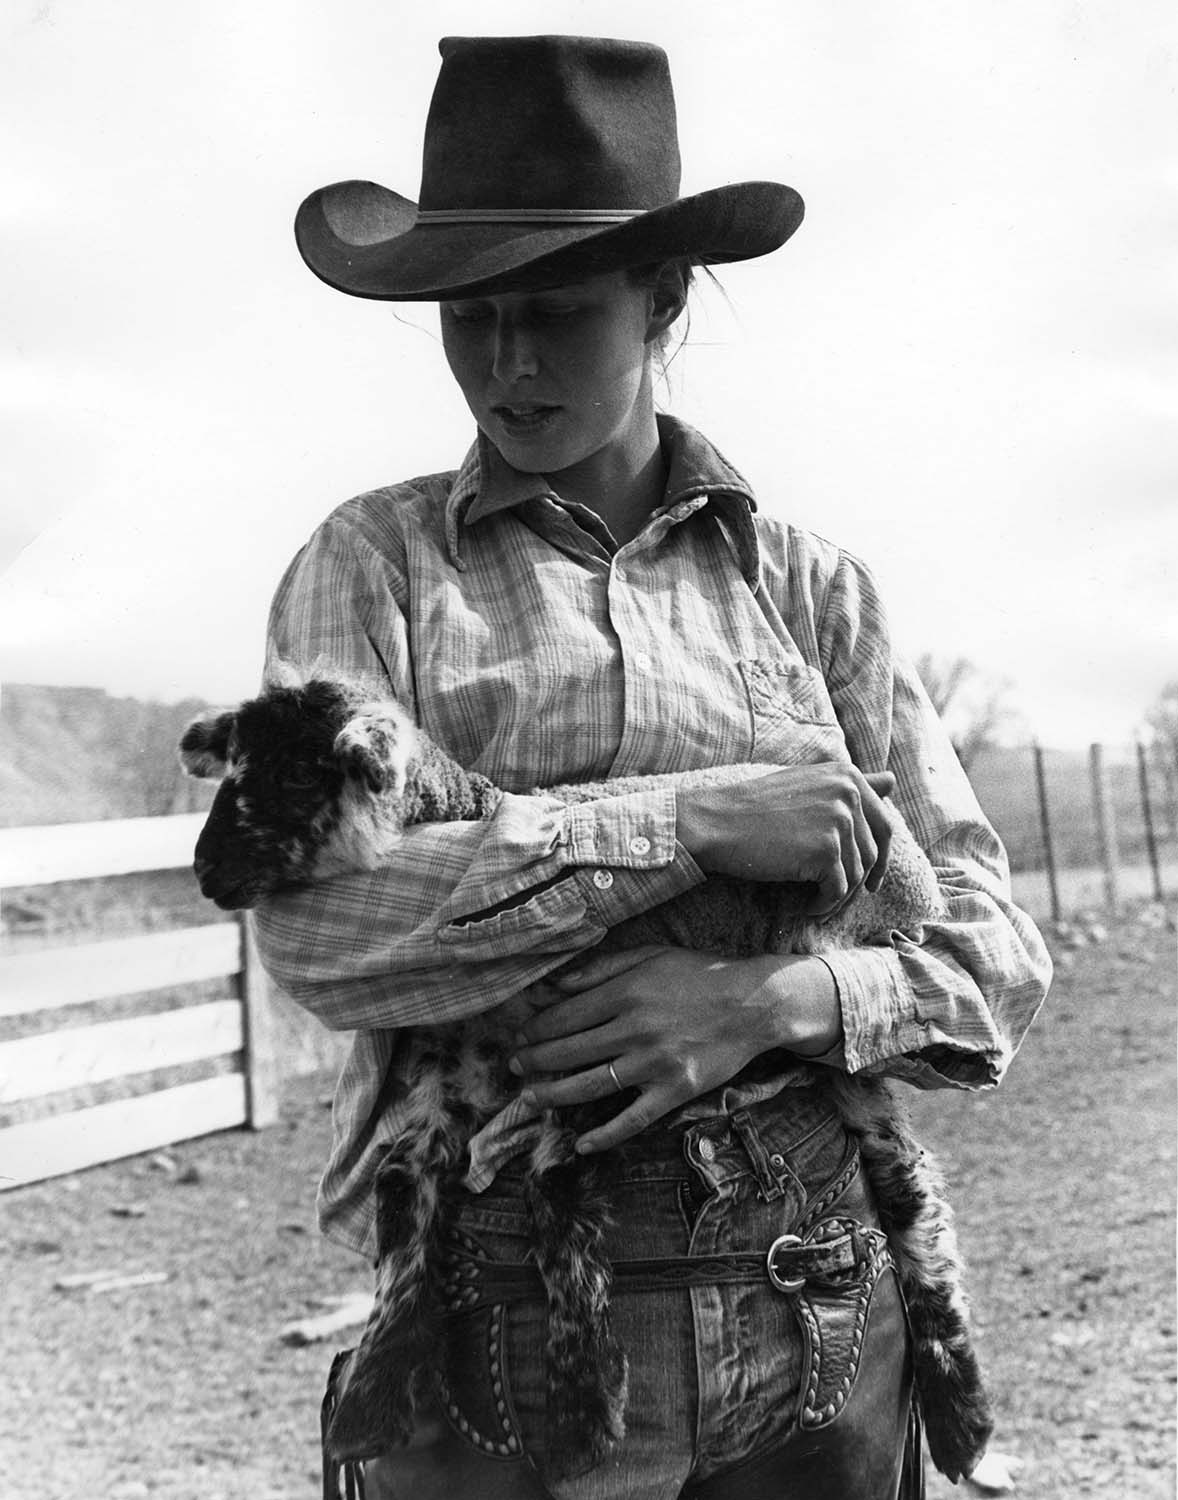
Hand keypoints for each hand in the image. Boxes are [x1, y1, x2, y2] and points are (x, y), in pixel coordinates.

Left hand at [511, 945, 840, 1153]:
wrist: (753, 1004)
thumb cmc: (699, 975)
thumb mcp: (649, 956)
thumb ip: (601, 969)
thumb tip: (555, 985)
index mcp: (625, 993)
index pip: (565, 1016)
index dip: (535, 1030)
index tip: (518, 1037)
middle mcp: (634, 1029)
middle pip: (569, 1051)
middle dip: (534, 1061)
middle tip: (513, 1067)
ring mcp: (654, 1063)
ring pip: (590, 1085)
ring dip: (553, 1095)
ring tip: (529, 1099)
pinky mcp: (675, 1090)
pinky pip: (633, 1119)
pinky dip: (605, 1135)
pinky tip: (582, 1144)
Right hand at [675, 764, 895, 916]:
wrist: (715, 823)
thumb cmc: (754, 808)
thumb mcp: (808, 785)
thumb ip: (851, 786)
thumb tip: (894, 779)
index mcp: (847, 775)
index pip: (883, 823)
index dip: (880, 856)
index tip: (870, 878)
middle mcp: (849, 793)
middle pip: (873, 852)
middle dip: (862, 881)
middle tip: (844, 899)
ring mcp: (839, 820)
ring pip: (856, 875)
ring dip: (837, 896)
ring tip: (815, 903)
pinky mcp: (826, 849)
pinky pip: (837, 890)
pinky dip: (824, 905)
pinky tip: (806, 907)